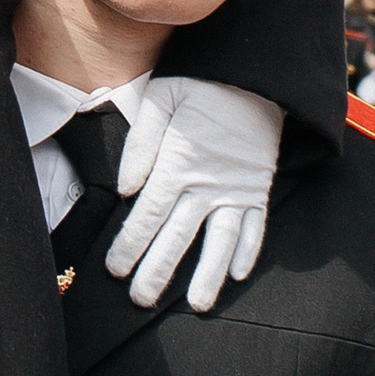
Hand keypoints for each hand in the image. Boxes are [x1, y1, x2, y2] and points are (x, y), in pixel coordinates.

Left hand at [108, 78, 283, 313]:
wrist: (255, 70)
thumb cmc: (202, 82)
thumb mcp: (161, 97)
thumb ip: (141, 143)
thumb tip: (125, 188)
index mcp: (178, 163)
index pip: (149, 215)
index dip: (130, 244)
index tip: (116, 269)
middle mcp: (207, 183)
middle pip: (179, 236)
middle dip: (157, 270)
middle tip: (140, 299)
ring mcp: (236, 188)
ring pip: (220, 240)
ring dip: (208, 274)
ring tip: (196, 305)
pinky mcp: (259, 186)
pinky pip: (257, 225)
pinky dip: (249, 251)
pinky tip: (238, 274)